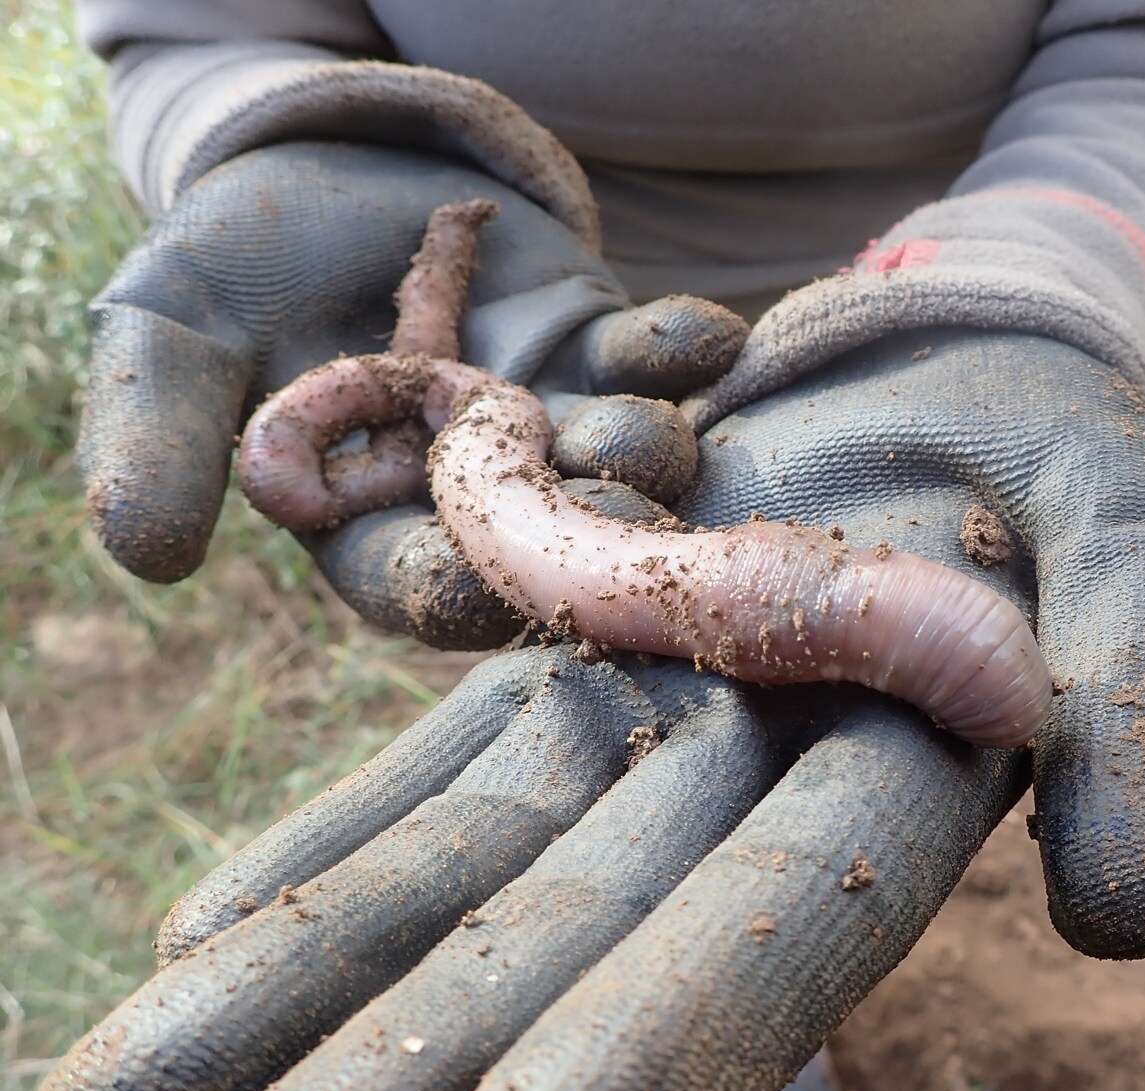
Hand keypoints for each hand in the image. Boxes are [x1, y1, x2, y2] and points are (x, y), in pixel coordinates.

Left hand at [42, 330, 1144, 1090]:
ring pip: (473, 871)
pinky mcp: (572, 659)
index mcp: (899, 782)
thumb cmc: (1064, 444)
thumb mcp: (1141, 535)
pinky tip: (208, 937)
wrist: (946, 362)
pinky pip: (446, 765)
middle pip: (575, 937)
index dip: (673, 1034)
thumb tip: (1127, 917)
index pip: (783, 924)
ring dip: (314, 990)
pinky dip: (338, 852)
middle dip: (407, 1078)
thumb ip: (1143, 706)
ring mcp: (644, 727)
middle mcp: (749, 789)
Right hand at [78, 141, 744, 647]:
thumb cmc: (229, 263)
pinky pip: (651, 357)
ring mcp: (546, 415)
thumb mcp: (170, 342)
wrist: (319, 159)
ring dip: (641, 450)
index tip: (492, 587)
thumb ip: (161, 439)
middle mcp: (477, 484)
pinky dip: (684, 348)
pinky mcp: (593, 340)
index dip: (458, 593)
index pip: (423, 583)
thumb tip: (146, 554)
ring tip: (647, 431)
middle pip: (546, 538)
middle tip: (619, 525)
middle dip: (583, 535)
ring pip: (613, 457)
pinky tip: (714, 337)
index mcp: (377, 518)